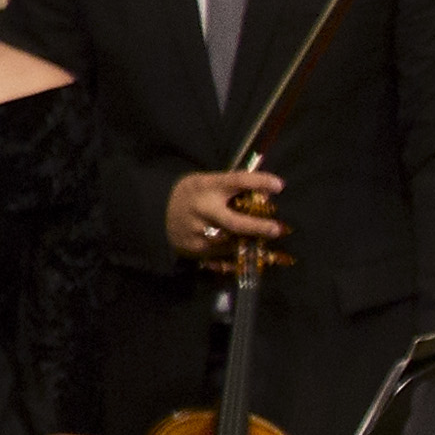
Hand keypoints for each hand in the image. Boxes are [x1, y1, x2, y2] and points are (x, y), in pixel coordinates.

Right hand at [166, 168, 286, 261]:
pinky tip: (244, 246)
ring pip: (232, 241)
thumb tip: (267, 193)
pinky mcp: (196, 250)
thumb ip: (232, 186)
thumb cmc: (190, 195)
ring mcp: (198, 233)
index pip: (236, 181)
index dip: (259, 182)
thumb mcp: (206, 181)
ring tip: (262, 238)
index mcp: (206, 187)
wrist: (155, 213)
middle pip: (235, 222)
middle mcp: (202, 210)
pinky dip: (237, 249)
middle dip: (258, 227)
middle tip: (277, 229)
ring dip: (250, 240)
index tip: (280, 186)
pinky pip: (223, 253)